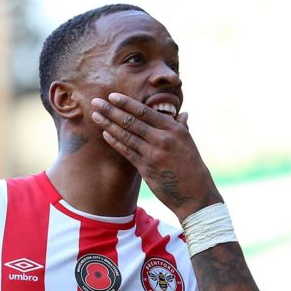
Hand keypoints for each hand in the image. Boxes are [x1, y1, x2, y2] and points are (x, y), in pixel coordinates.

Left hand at [91, 92, 222, 221]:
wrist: (195, 193)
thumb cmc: (192, 166)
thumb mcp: (189, 143)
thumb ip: (182, 126)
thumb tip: (183, 113)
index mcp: (174, 129)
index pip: (145, 111)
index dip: (126, 103)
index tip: (112, 96)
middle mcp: (162, 139)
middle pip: (132, 121)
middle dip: (111, 110)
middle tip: (96, 102)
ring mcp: (153, 154)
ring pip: (126, 135)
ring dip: (108, 124)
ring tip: (96, 116)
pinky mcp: (146, 168)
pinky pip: (127, 152)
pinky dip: (115, 142)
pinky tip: (105, 134)